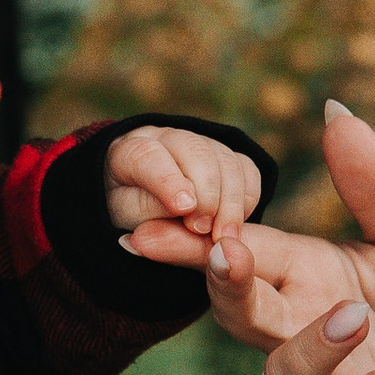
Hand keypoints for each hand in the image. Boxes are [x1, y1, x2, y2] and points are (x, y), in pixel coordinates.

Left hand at [103, 122, 265, 269]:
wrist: (143, 207)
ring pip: (225, 159)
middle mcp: (165, 139)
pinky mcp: (226, 156)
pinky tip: (233, 224)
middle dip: (206, 193)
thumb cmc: (130, 214)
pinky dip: (247, 197)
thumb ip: (150, 214)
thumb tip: (183, 209)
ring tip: (222, 236)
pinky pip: (246, 168)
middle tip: (204, 230)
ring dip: (230, 200)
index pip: (147, 155)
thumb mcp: (127, 221)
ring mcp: (199, 144)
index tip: (184, 208)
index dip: (168, 181)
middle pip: (194, 151)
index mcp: (128, 151)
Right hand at [204, 102, 374, 374]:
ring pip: (285, 374)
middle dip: (225, 284)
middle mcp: (297, 328)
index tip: (152, 225)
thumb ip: (373, 184)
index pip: (238, 253)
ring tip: (353, 317)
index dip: (195, 242)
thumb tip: (335, 110)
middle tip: (226, 254)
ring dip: (310, 346)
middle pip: (240, 312)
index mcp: (300, 275)